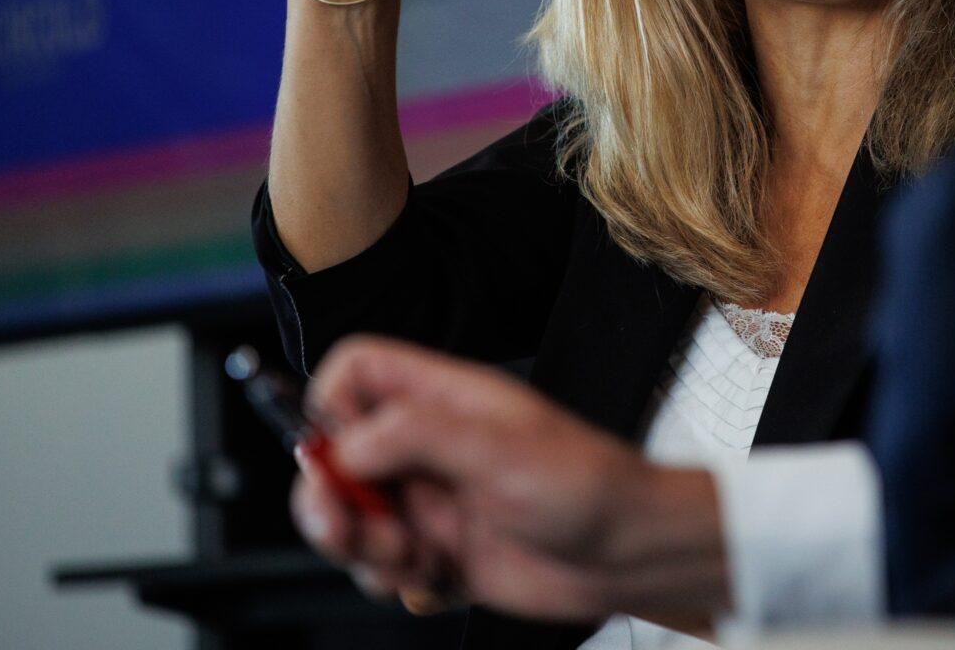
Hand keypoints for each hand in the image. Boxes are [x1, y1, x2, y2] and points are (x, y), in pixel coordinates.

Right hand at [292, 336, 730, 628]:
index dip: (330, 405)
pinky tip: (437, 576)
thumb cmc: (585, 486)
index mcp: (440, 398)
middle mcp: (425, 446)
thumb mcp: (498, 449)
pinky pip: (378, 568)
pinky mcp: (434, 551)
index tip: (338, 449)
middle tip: (348, 524)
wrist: (625, 555)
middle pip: (334, 454)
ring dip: (363, 547)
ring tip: (412, 554)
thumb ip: (416, 435)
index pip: (355, 374)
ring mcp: (427, 499)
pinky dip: (394, 581)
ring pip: (348, 518)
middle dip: (330, 497)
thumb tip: (345, 442)